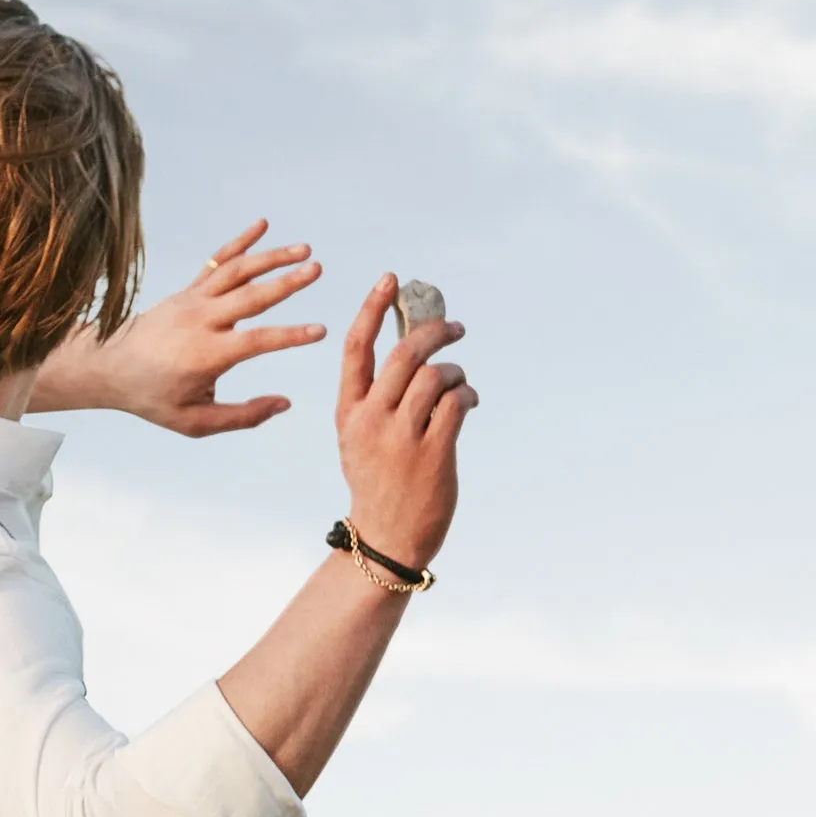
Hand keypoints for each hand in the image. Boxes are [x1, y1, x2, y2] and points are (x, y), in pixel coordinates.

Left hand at [31, 221, 326, 433]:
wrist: (108, 366)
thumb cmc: (152, 397)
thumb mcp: (194, 422)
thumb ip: (242, 416)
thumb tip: (284, 403)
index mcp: (206, 354)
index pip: (256, 341)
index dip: (290, 336)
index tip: (319, 331)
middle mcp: (201, 321)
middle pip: (251, 297)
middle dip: (286, 282)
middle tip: (316, 270)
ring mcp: (193, 300)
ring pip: (237, 272)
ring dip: (271, 257)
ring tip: (303, 250)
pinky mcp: (188, 291)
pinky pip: (217, 262)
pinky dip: (240, 242)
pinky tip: (262, 225)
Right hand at [336, 273, 475, 571]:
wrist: (386, 537)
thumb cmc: (377, 482)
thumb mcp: (360, 437)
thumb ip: (376, 397)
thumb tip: (412, 346)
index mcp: (348, 412)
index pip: (356, 348)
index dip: (373, 307)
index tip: (391, 279)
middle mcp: (371, 420)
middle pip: (404, 353)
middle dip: (434, 331)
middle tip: (455, 328)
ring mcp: (401, 437)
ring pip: (434, 375)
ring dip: (454, 372)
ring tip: (459, 383)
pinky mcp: (433, 453)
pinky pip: (457, 402)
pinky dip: (467, 394)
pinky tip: (467, 402)